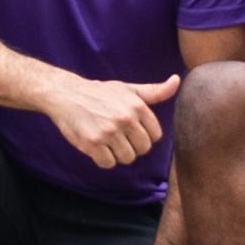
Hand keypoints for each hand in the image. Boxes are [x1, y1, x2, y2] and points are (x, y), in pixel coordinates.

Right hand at [43, 72, 181, 170]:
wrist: (67, 95)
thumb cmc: (100, 93)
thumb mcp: (129, 89)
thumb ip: (154, 91)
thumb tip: (177, 81)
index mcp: (137, 105)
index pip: (155, 135)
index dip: (144, 135)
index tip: (131, 130)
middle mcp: (125, 118)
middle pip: (142, 149)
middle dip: (132, 146)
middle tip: (118, 136)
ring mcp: (109, 131)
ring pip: (126, 158)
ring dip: (117, 154)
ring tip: (107, 140)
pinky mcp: (92, 143)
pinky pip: (108, 163)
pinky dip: (103, 159)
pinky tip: (97, 146)